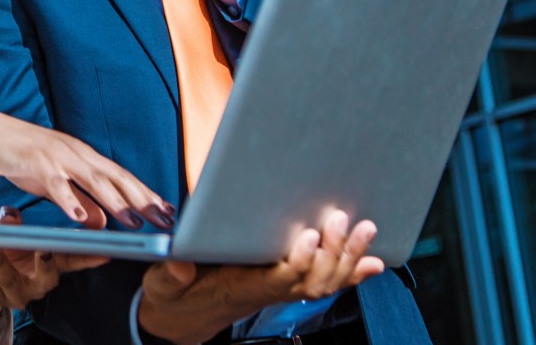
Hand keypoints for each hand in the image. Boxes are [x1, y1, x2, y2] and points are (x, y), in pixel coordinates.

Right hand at [0, 112, 174, 229]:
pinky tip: (79, 218)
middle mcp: (77, 154)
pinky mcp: (36, 162)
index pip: (121, 177)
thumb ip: (79, 200)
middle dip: (142, 199)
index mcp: (84, 157)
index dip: (145, 194)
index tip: (167, 211)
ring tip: (134, 221)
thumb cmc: (24, 158)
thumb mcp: (56, 183)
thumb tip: (102, 222)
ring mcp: (58, 156)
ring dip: (115, 201)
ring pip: (92, 180)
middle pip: (115, 178)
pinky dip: (69, 200)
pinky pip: (56, 183)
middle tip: (164, 219)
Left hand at [0, 208, 109, 311]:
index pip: (72, 261)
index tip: (104, 251)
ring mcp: (16, 292)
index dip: (88, 258)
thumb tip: (11, 216)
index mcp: (49, 264)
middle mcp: (36, 283)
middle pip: (48, 279)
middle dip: (46, 265)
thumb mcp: (10, 231)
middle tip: (43, 250)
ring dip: (1, 261)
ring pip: (11, 280)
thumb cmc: (5, 250)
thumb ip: (11, 221)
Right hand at [138, 211, 383, 344]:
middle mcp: (267, 291)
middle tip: (340, 220)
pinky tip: (372, 262)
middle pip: (311, 281)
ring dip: (348, 258)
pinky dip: (351, 273)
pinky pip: (326, 282)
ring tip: (365, 230)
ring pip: (324, 282)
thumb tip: (180, 264)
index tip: (306, 236)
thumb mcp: (162, 287)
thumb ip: (171, 276)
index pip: (278, 280)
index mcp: (240, 289)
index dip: (297, 262)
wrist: (184, 316)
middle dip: (331, 253)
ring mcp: (281, 290)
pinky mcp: (287, 283)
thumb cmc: (175, 297)